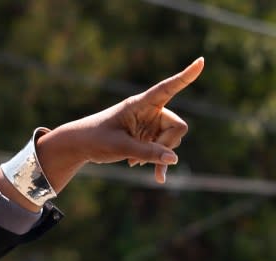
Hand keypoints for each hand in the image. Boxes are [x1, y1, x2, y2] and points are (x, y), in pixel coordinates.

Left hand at [11, 57, 204, 203]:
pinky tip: (158, 178)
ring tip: (134, 162)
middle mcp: (150, 111)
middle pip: (177, 126)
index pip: (167, 88)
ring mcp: (151, 125)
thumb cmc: (95, 139)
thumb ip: (147, 152)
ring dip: (158, 155)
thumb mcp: (120, 147)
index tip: (201, 61)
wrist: (80, 145)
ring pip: (172, 140)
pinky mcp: (149, 137)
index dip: (185, 76)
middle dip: (166, 144)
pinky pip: (164, 150)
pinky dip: (159, 162)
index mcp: (140, 104)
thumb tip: (175, 159)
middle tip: (143, 158)